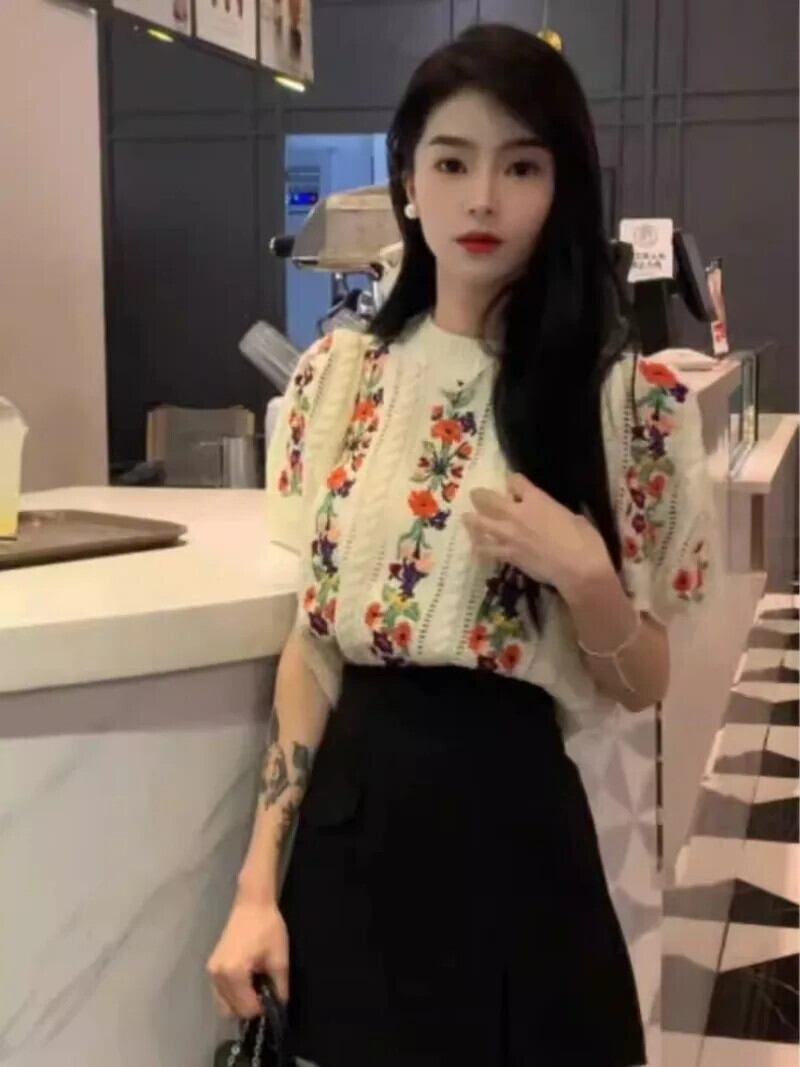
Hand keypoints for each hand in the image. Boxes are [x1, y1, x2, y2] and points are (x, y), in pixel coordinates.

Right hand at [206, 896, 289, 1018]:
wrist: (252, 903)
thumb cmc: (268, 927)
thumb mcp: (280, 959)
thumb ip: (279, 987)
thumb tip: (278, 1006)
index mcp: (233, 973)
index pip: (246, 1010)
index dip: (262, 1007)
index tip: (271, 994)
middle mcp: (217, 976)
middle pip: (231, 1012)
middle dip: (249, 1007)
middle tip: (263, 990)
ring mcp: (211, 972)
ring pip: (223, 1005)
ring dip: (239, 1002)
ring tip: (255, 984)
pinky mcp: (211, 967)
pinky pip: (220, 993)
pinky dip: (232, 995)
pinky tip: (246, 980)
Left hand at [462, 472, 610, 598]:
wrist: (578, 567)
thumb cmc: (584, 540)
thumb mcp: (574, 517)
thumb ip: (557, 513)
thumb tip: (556, 517)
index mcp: (537, 499)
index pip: (516, 482)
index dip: (513, 483)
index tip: (513, 486)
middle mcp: (518, 513)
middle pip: (490, 499)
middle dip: (481, 496)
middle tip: (475, 495)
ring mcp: (509, 534)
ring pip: (481, 523)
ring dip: (472, 520)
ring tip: (465, 519)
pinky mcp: (508, 554)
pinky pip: (487, 550)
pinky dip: (479, 548)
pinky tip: (474, 549)